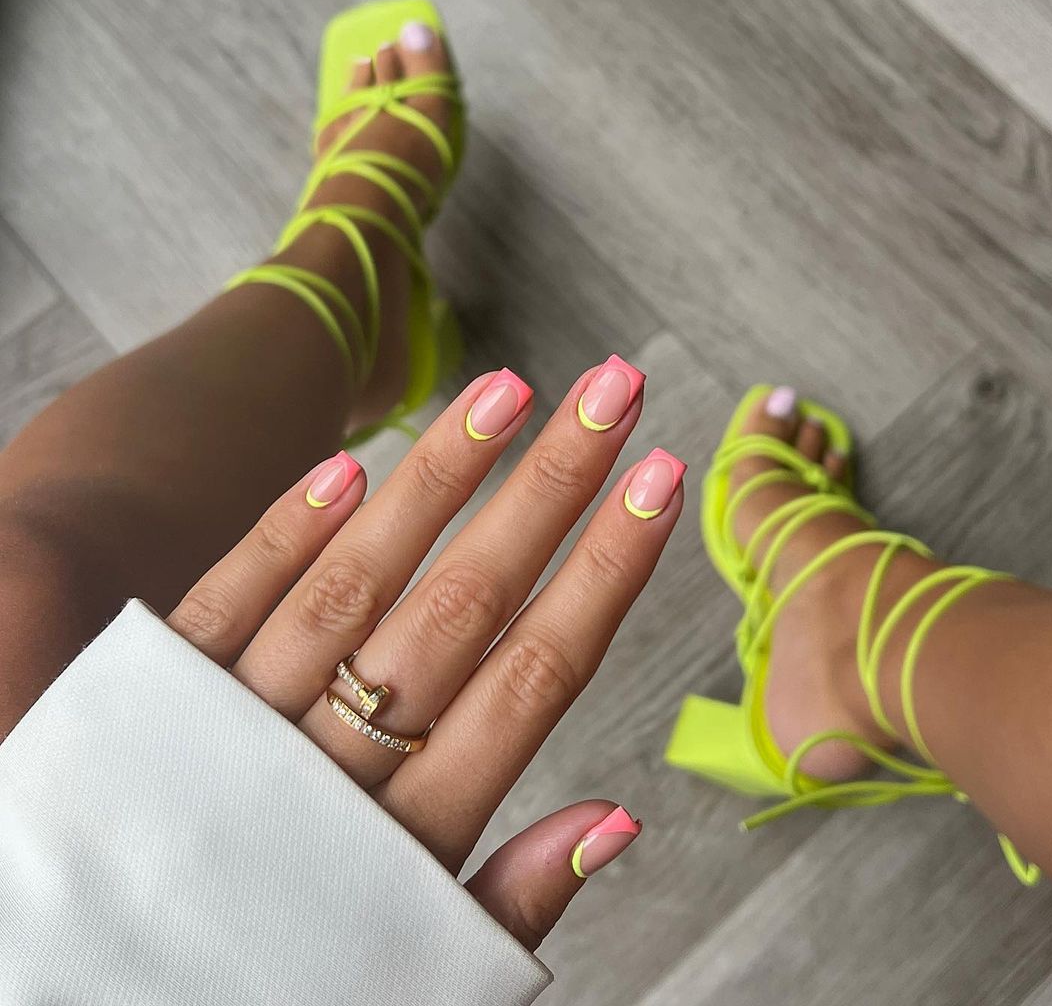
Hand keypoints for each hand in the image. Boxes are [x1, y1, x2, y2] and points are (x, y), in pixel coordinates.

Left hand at [167, 361, 681, 948]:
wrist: (107, 993)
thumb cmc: (290, 973)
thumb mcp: (415, 968)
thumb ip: (514, 899)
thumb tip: (623, 818)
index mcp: (410, 843)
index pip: (538, 678)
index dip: (606, 571)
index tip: (660, 480)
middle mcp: (331, 772)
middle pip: (463, 607)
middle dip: (550, 491)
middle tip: (613, 392)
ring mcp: (238, 726)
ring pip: (356, 585)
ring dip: (437, 480)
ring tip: (509, 390)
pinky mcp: (156, 701)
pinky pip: (226, 605)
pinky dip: (287, 533)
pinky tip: (351, 466)